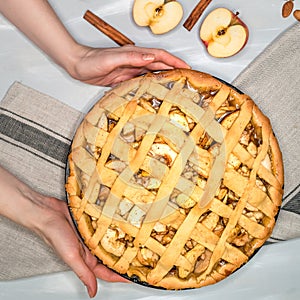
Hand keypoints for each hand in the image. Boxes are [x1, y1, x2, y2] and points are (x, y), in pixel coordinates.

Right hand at [0, 166, 126, 297]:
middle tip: (139, 257)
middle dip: (124, 258)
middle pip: (111, 256)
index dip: (120, 275)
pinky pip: (105, 226)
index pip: (106, 272)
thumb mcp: (71, 256)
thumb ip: (83, 273)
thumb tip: (92, 292)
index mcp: (85, 260)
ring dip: (120, 241)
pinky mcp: (92, 223)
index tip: (134, 276)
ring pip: (109, 241)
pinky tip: (122, 225)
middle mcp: (90, 248)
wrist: (47, 212)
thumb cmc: (54, 234)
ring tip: (135, 241)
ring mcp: (91, 235)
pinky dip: (113, 227)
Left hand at [68, 44, 189, 85]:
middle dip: (174, 69)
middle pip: (160, 64)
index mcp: (134, 54)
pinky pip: (143, 80)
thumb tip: (150, 58)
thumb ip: (131, 57)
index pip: (160, 56)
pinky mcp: (125, 77)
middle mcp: (135, 61)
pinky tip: (156, 90)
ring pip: (153, 73)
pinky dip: (152, 84)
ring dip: (165, 77)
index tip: (186, 67)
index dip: (174, 61)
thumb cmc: (91, 60)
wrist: (78, 65)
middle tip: (186, 77)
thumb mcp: (112, 59)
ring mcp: (131, 69)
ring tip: (176, 84)